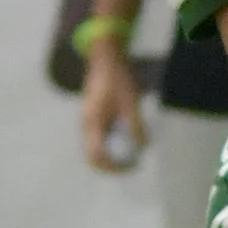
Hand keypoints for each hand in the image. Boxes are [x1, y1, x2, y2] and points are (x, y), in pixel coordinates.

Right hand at [80, 39, 145, 170]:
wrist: (106, 60)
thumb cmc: (118, 80)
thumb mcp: (131, 103)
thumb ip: (136, 126)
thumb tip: (142, 146)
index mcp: (92, 123)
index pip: (96, 155)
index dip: (113, 166)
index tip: (131, 167)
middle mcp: (85, 125)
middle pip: (93, 156)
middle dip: (111, 165)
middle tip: (131, 166)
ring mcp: (87, 122)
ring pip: (94, 148)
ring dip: (111, 155)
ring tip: (131, 155)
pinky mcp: (92, 117)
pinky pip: (98, 138)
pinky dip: (110, 145)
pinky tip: (126, 141)